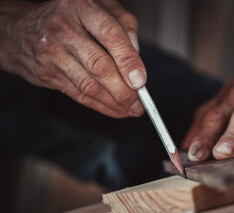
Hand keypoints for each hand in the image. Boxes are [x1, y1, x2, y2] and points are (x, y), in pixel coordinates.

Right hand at [0, 0, 144, 117]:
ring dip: (114, 102)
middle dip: (123, 90)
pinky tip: (114, 109)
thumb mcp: (99, 6)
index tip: (141, 80)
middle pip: (99, 65)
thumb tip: (136, 55)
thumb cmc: (68, 17)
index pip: (110, 34)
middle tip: (139, 102)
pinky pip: (79, 95)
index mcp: (81, 6)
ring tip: (130, 109)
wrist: (20, 30)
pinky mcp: (48, 74)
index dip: (128, 60)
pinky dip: (100, 106)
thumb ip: (124, 24)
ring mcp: (52, 52)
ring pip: (89, 85)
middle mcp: (63, 28)